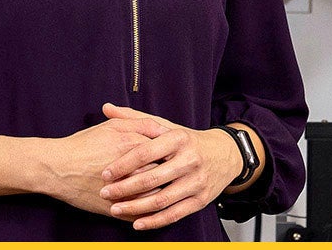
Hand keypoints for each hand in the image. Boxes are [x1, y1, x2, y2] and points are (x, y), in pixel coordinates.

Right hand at [34, 108, 171, 216]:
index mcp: (136, 148)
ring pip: (157, 198)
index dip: (173, 155)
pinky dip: (149, 212)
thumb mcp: (112, 127)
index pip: (168, 153)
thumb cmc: (83, 145)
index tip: (176, 157)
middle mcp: (135, 171)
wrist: (57, 169)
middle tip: (175, 175)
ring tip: (164, 191)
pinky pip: (142, 214)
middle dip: (171, 176)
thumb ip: (141, 124)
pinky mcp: (118, 210)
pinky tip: (150, 207)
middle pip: (165, 176)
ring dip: (162, 195)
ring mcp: (127, 193)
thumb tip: (164, 129)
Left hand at [96, 103, 242, 230]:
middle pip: (151, 178)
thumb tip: (106, 108)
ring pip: (162, 199)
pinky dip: (154, 221)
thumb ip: (135, 118)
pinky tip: (137, 223)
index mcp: (178, 138)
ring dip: (135, 207)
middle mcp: (190, 160)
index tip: (105, 174)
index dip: (123, 164)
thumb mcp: (166, 125)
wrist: (226, 154)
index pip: (145, 152)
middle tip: (104, 193)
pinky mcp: (201, 200)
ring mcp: (197, 181)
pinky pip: (175, 214)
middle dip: (124, 188)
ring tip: (115, 209)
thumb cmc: (187, 140)